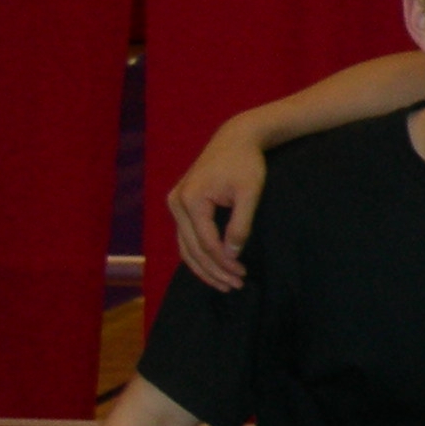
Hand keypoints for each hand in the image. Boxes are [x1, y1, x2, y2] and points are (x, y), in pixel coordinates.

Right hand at [167, 117, 268, 291]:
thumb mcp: (250, 193)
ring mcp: (174, 204)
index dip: (224, 262)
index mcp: (191, 199)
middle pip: (192, 248)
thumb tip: (232, 254)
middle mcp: (176, 203)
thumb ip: (240, 224)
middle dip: (213, 270)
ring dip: (204, 267)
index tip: (243, 275)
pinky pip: (186, 237)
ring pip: (185, 246)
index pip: (206, 242)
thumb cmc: (246, 163)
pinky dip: (198, 254)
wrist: (236, 139)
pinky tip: (213, 268)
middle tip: (235, 286)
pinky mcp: (180, 204)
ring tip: (225, 284)